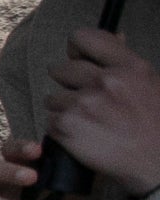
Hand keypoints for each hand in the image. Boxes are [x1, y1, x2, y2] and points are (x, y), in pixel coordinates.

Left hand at [44, 28, 159, 196]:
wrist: (156, 165)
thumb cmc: (155, 126)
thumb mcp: (151, 84)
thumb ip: (125, 61)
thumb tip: (115, 34)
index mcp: (129, 67)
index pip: (83, 37)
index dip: (76, 50)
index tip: (78, 60)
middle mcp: (106, 81)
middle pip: (60, 69)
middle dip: (69, 84)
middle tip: (87, 102)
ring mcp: (84, 103)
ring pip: (53, 97)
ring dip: (65, 109)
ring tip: (89, 123)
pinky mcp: (67, 125)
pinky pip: (50, 120)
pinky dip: (61, 129)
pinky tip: (83, 136)